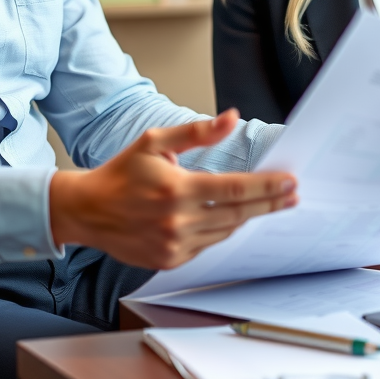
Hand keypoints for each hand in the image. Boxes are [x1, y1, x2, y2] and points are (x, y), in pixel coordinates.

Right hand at [48, 109, 297, 268]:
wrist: (88, 211)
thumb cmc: (122, 172)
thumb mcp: (155, 142)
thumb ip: (198, 133)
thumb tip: (232, 118)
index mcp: (177, 190)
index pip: (235, 190)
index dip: (266, 187)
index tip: (289, 182)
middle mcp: (177, 222)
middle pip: (238, 214)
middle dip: (269, 204)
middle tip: (291, 195)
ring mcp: (174, 245)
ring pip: (225, 232)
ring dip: (247, 218)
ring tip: (267, 203)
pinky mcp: (169, 260)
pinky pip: (207, 245)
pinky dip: (221, 230)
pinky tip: (230, 218)